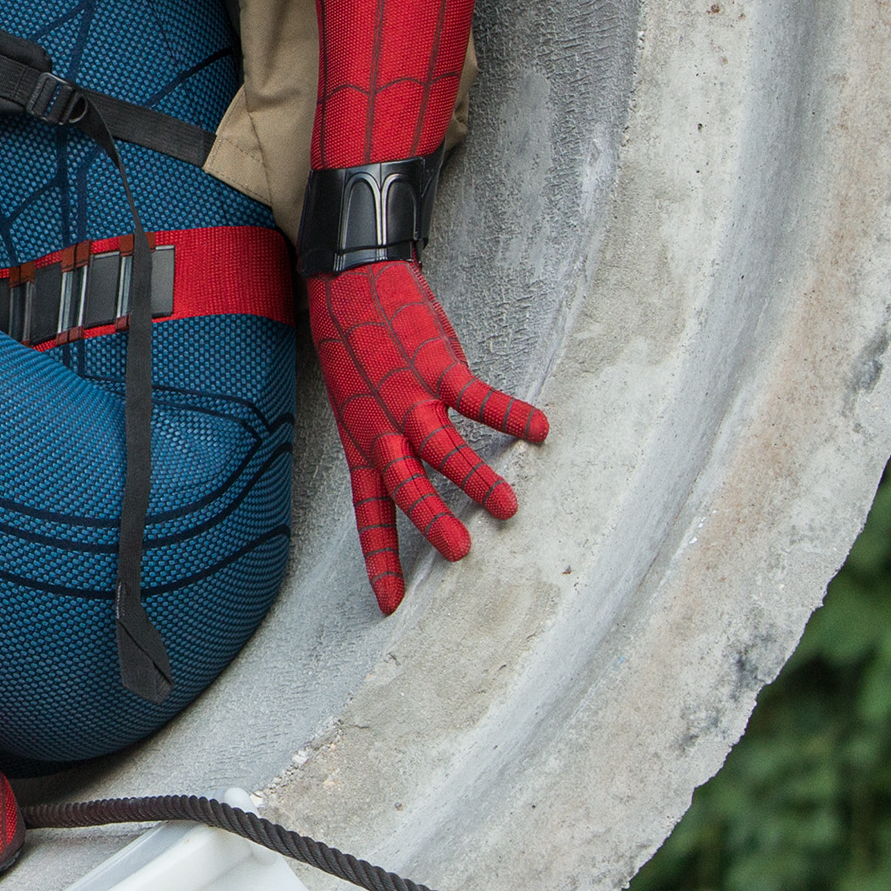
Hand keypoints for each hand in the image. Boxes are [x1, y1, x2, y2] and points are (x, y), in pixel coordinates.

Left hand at [305, 262, 549, 612]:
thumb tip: (423, 473)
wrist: (350, 285)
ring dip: (476, 478)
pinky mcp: (436, 366)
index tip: (389, 604)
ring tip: (509, 508)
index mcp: (363, 445)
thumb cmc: (360, 351)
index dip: (379, 559)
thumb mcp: (359, 406)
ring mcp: (409, 397)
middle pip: (405, 486)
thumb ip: (388, 442)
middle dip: (432, 522)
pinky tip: (540, 430)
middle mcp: (383, 428)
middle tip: (461, 554)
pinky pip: (476, 397)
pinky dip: (508, 414)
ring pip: (442, 448)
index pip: (370, 513)